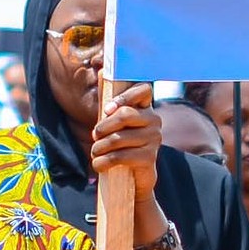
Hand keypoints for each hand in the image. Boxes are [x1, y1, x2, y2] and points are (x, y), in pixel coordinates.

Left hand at [84, 83, 164, 234]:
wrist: (134, 179)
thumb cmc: (121, 145)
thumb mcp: (114, 124)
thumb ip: (109, 101)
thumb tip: (101, 70)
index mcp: (146, 108)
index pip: (143, 90)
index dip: (124, 97)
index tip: (107, 109)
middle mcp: (155, 121)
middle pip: (126, 115)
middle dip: (104, 126)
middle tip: (94, 135)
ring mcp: (154, 139)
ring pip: (120, 138)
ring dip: (100, 147)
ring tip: (94, 153)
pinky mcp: (149, 158)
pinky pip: (122, 156)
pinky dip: (104, 162)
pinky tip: (98, 165)